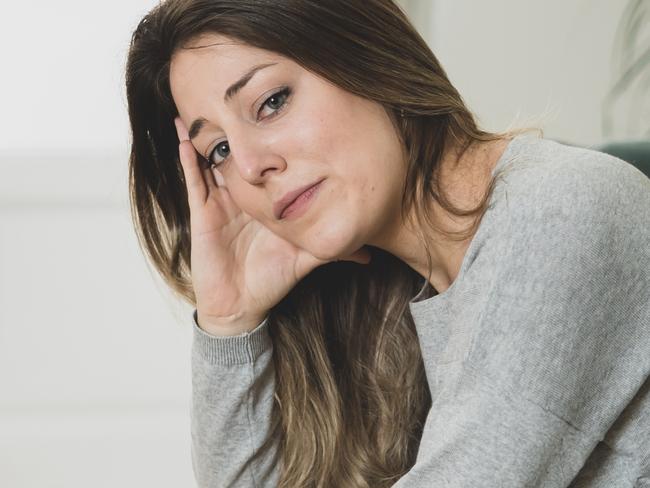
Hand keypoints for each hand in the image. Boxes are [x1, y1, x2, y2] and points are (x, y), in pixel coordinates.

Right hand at [173, 117, 369, 334]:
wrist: (242, 304)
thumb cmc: (272, 277)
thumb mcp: (304, 256)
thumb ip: (332, 250)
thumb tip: (368, 254)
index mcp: (265, 202)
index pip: (268, 167)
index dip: (272, 144)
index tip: (280, 115)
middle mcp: (243, 198)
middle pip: (240, 157)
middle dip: (239, 130)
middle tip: (240, 97)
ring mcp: (221, 203)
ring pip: (214, 161)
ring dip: (210, 136)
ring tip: (207, 105)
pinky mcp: (203, 214)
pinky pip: (194, 182)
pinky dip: (188, 160)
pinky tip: (185, 137)